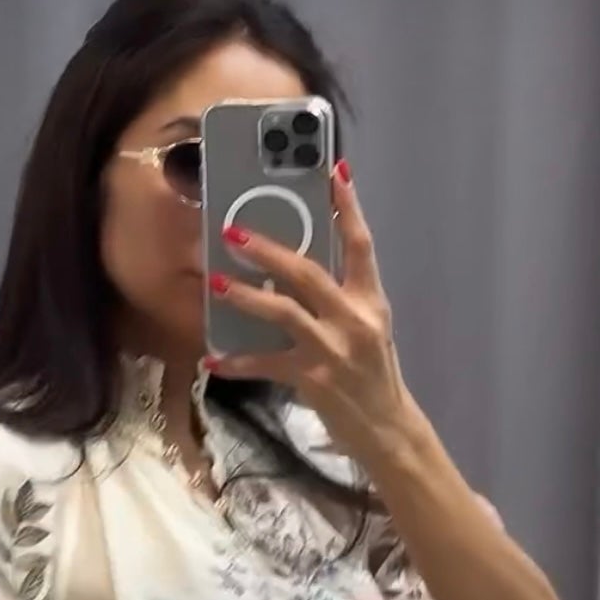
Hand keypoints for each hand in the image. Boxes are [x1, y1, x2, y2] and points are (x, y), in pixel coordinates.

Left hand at [205, 162, 418, 467]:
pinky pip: (266, 364)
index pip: (361, 244)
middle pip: (308, 272)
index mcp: (371, 300)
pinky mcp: (311, 378)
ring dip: (245, 295)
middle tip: (234, 232)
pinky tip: (213, 360)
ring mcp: (331, 348)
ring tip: (215, 282)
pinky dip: (237, 362)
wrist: (386, 428)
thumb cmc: (373, 374)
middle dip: (269, 250)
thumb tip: (295, 271)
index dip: (348, 207)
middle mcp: (353, 318)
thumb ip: (340, 298)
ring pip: (282, 311)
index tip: (335, 171)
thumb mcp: (368, 328)